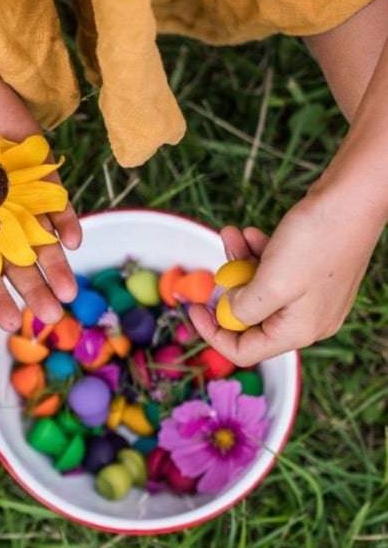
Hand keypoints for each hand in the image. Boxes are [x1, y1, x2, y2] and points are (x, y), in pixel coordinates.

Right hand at [0, 62, 81, 330]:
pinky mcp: (40, 173)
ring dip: (56, 265)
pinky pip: (56, 201)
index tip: (11, 323)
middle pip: (18, 262)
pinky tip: (73, 240)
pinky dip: (65, 219)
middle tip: (50, 315)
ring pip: (42, 239)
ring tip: (69, 292)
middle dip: (34, 288)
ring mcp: (21, 197)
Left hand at [189, 188, 383, 364]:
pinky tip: (250, 233)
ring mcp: (310, 295)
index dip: (213, 333)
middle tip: (216, 266)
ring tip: (231, 235)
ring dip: (239, 263)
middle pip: (250, 319)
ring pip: (258, 288)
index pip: (244, 351)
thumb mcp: (270, 283)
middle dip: (228, 289)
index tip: (193, 307)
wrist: (355, 196)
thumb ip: (243, 308)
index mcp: (298, 331)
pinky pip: (273, 270)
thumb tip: (229, 312)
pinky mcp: (311, 272)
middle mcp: (306, 319)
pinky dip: (256, 253)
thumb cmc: (317, 240)